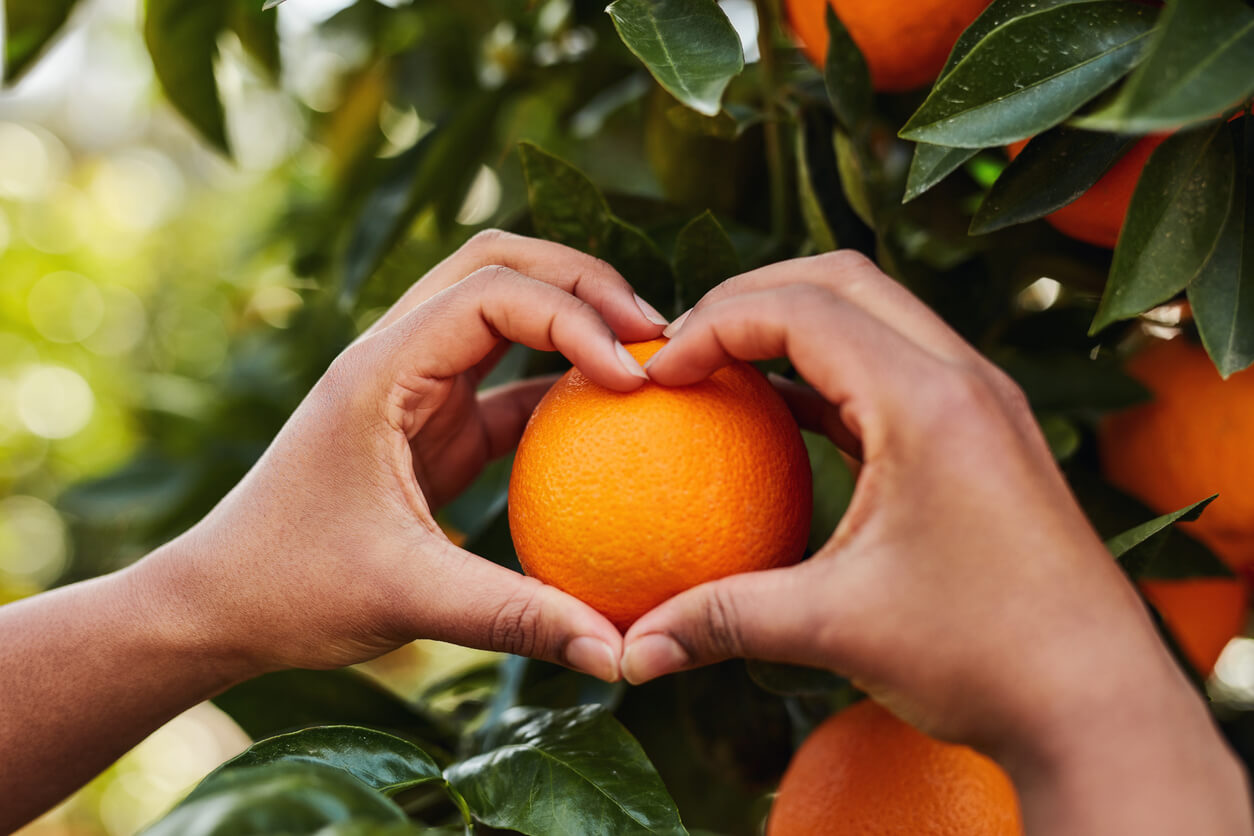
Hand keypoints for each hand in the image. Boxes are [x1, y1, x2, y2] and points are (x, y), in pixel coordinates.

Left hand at [134, 230, 664, 680]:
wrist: (219, 602)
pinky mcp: (431, 421)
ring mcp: (414, 383)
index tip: (633, 380)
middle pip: (500, 262)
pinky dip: (560, 383)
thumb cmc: (291, 588)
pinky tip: (613, 421)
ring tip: (646, 359)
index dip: (573, 319)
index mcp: (381, 369)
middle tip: (657, 334)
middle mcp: (397, 355)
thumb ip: (517, 617)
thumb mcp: (408, 599)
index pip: (491, 293)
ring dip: (573, 317)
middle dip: (583, 281)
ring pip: (503, 304)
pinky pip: (507, 379)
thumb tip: (620, 655)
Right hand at [621, 252, 1250, 833]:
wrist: (1098, 705)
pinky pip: (896, 367)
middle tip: (684, 345)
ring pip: (876, 313)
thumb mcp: (834, 629)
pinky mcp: (985, 434)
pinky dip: (831, 372)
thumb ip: (722, 619)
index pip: (803, 309)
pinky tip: (783, 419)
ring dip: (796, 324)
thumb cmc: (982, 658)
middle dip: (751, 296)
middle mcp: (965, 379)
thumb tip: (632, 650)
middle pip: (842, 278)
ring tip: (725, 369)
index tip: (658, 372)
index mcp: (930, 402)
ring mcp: (983, 403)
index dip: (716, 324)